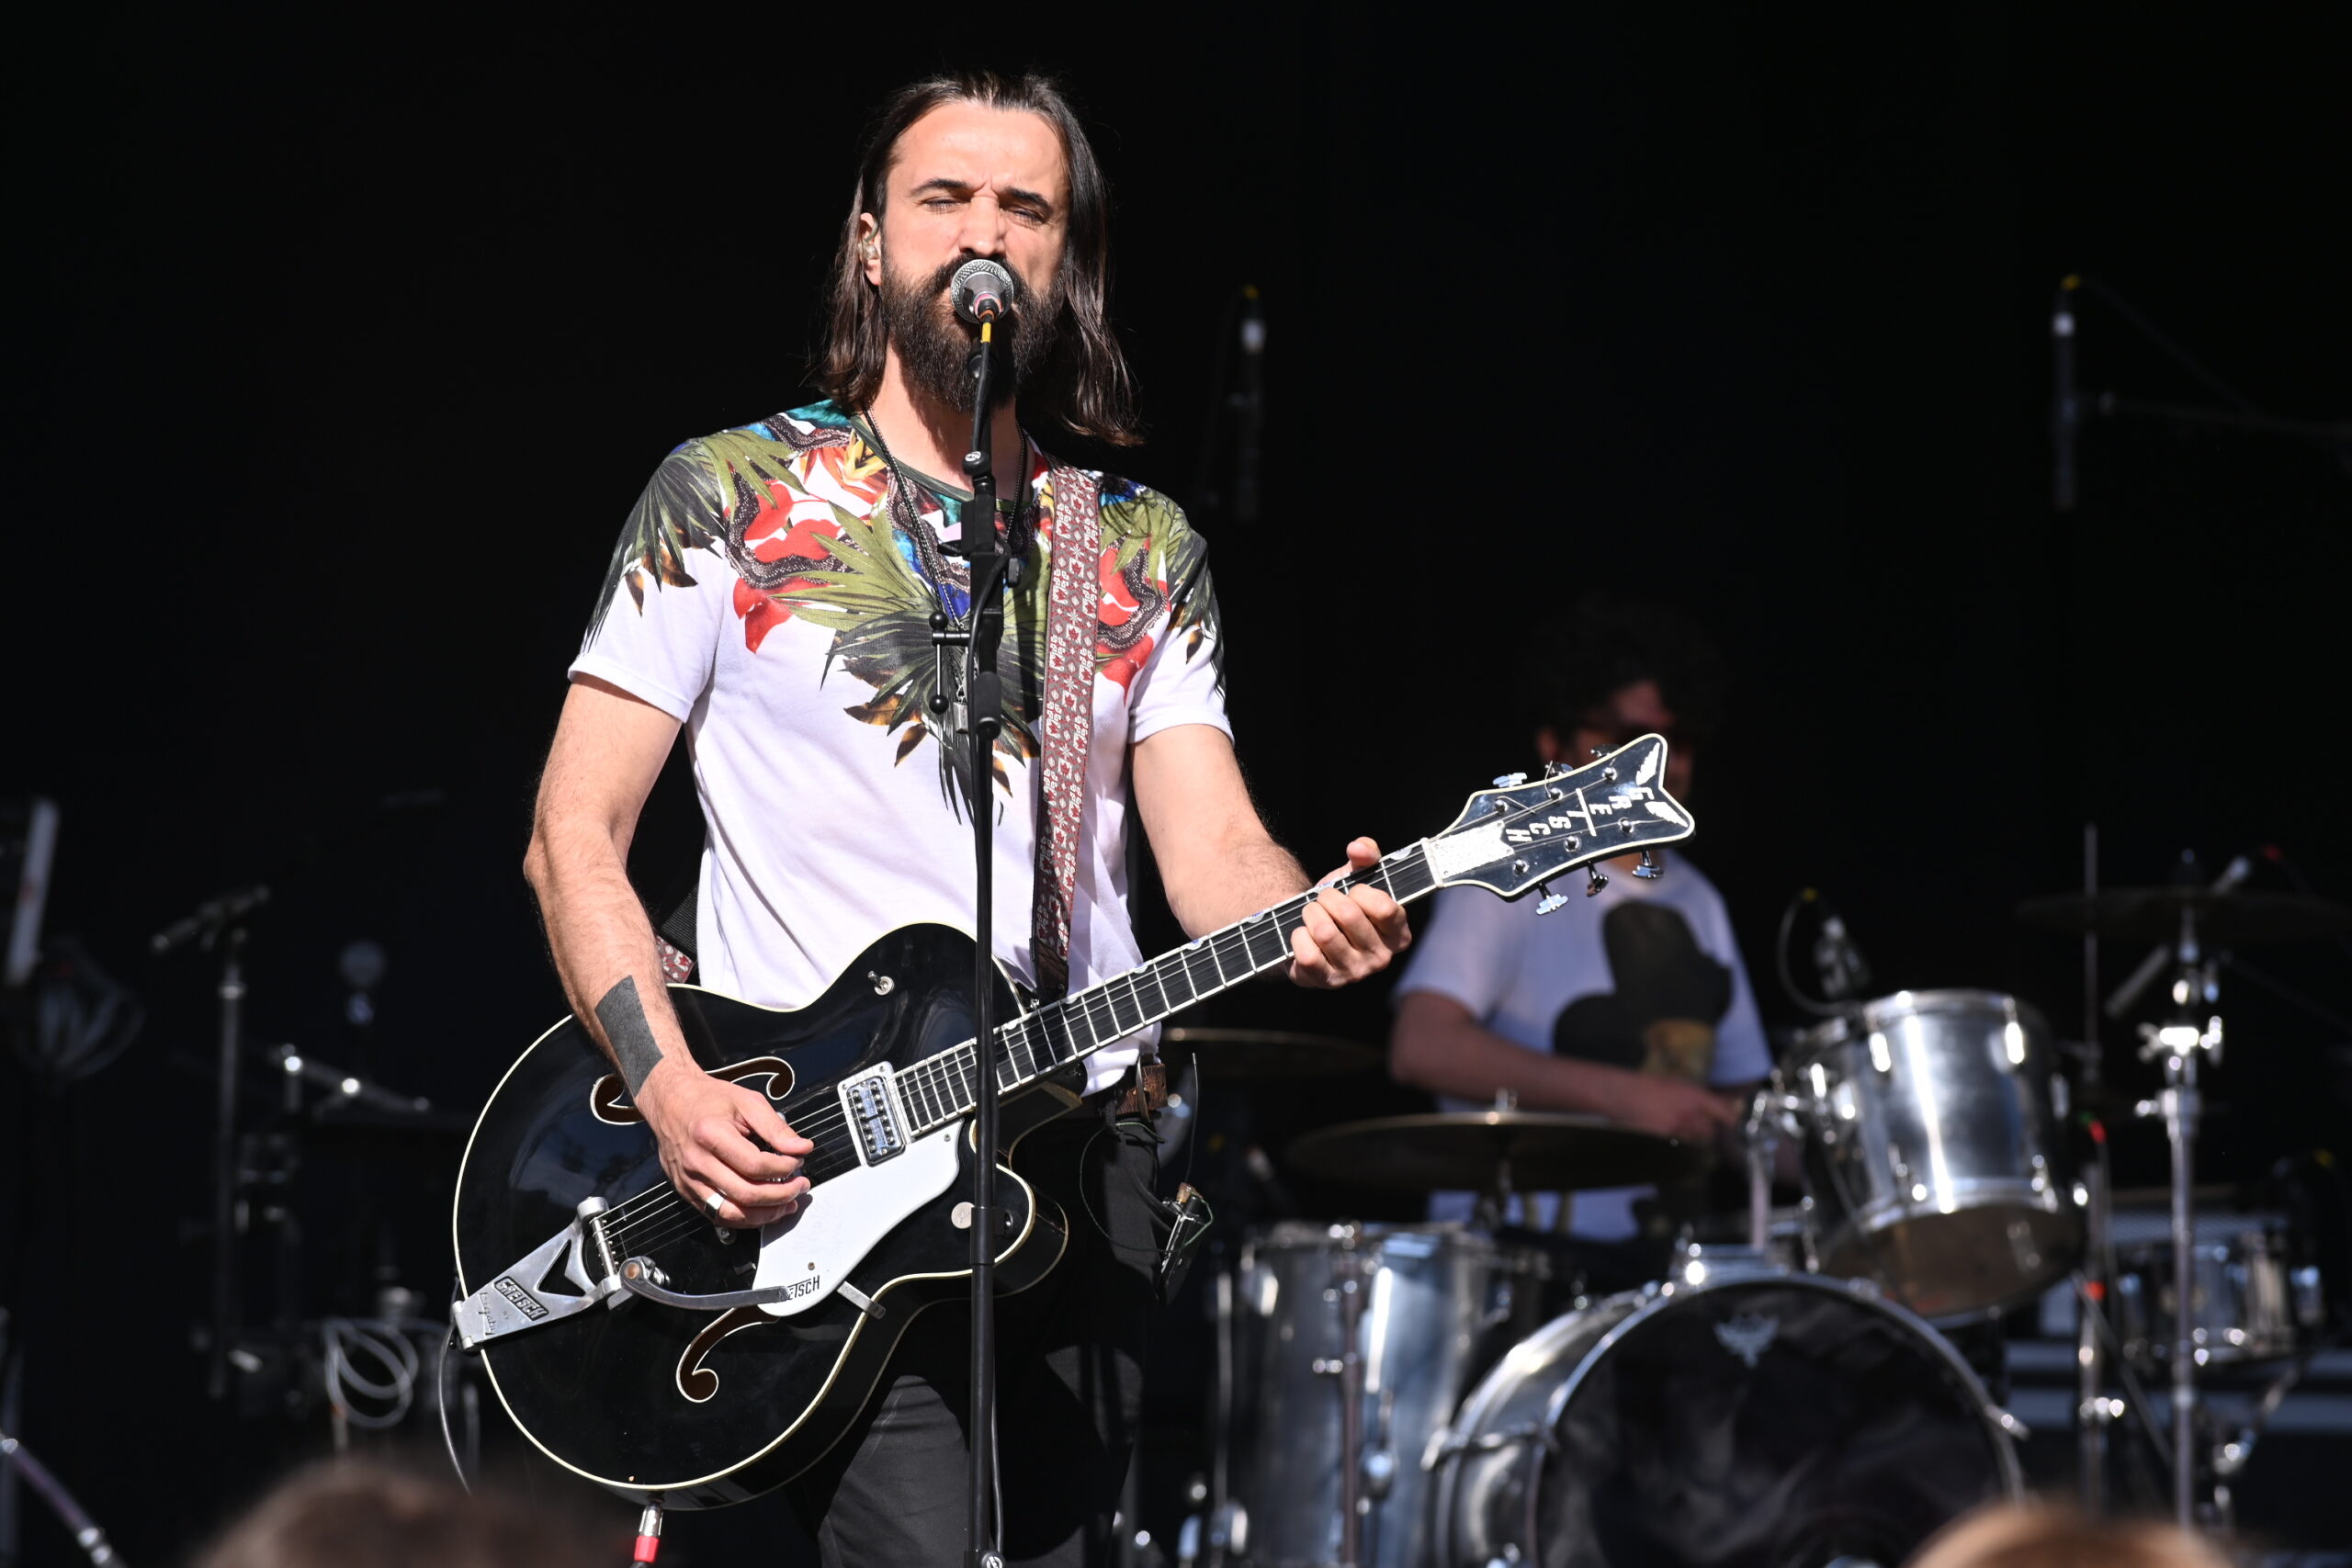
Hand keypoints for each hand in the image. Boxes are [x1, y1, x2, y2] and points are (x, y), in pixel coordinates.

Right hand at [635, 1059, 814, 1227]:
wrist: (670, 1102)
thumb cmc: (707, 1099)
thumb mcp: (747, 1102)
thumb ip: (776, 1127)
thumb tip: (801, 1148)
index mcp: (711, 1134)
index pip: (755, 1165)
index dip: (784, 1168)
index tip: (798, 1161)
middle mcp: (697, 1162)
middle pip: (745, 1194)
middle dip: (781, 1195)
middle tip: (800, 1187)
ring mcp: (689, 1180)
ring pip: (731, 1213)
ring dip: (765, 1215)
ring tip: (787, 1205)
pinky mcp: (686, 1191)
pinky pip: (717, 1215)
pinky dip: (744, 1218)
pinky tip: (763, 1211)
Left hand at [1288, 837, 1410, 989]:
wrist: (1309, 930)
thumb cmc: (1340, 903)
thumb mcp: (1355, 875)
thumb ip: (1366, 854)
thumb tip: (1359, 848)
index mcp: (1398, 935)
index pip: (1385, 907)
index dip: (1361, 892)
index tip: (1353, 891)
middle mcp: (1381, 959)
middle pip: (1349, 915)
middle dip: (1328, 898)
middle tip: (1324, 899)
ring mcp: (1353, 974)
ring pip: (1325, 933)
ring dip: (1311, 913)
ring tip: (1311, 913)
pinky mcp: (1324, 982)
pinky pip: (1307, 954)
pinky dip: (1298, 936)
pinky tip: (1303, 934)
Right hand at [1609, 1071, 1742, 1143]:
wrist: (1625, 1095)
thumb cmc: (1651, 1084)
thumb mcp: (1678, 1082)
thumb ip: (1697, 1094)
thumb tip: (1712, 1103)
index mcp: (1695, 1096)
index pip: (1723, 1112)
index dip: (1731, 1118)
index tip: (1733, 1121)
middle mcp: (1690, 1114)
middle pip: (1711, 1130)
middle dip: (1711, 1128)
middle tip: (1706, 1123)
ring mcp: (1677, 1128)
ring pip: (1697, 1138)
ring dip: (1697, 1134)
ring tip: (1688, 1125)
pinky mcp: (1666, 1137)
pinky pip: (1681, 1140)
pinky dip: (1682, 1137)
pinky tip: (1672, 1128)